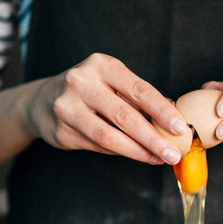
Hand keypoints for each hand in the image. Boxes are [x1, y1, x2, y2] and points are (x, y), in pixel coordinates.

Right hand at [25, 53, 187, 163]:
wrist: (42, 101)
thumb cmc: (89, 90)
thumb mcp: (112, 82)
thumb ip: (139, 98)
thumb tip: (174, 117)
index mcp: (102, 65)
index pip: (139, 89)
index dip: (162, 110)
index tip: (181, 128)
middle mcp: (82, 82)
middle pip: (125, 115)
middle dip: (153, 138)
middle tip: (173, 154)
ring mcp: (68, 107)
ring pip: (110, 136)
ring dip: (138, 151)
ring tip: (157, 159)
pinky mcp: (61, 130)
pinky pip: (98, 146)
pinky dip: (121, 152)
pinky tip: (136, 155)